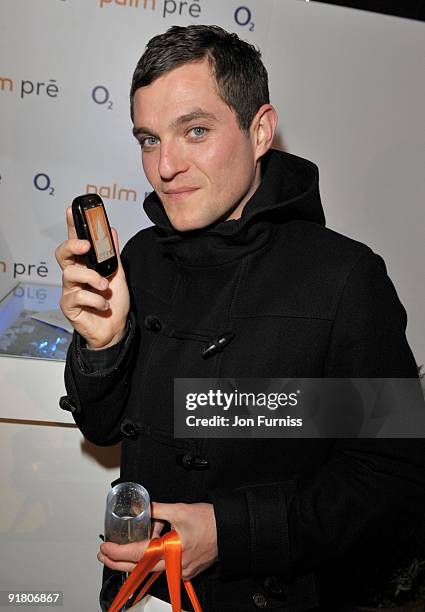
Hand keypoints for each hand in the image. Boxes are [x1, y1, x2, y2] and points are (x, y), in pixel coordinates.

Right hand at [55, 207, 129, 348]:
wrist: (116, 328)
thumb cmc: (114, 302)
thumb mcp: (118, 274)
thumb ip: (113, 253)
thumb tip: (111, 230)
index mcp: (85, 264)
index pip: (76, 240)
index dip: (72, 224)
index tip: (72, 210)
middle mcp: (74, 275)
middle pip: (62, 253)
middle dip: (72, 245)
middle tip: (86, 246)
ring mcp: (69, 290)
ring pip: (70, 274)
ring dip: (92, 278)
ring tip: (105, 287)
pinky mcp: (69, 306)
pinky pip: (78, 296)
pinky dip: (95, 299)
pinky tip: (103, 305)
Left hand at [98, 502, 217, 579]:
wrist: (230, 530)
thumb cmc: (211, 521)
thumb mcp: (180, 509)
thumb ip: (158, 508)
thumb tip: (143, 506)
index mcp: (171, 551)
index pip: (137, 555)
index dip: (118, 552)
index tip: (105, 548)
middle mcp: (175, 565)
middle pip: (140, 567)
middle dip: (118, 562)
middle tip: (104, 554)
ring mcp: (181, 570)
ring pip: (152, 566)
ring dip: (138, 556)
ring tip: (137, 538)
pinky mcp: (186, 568)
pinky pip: (165, 564)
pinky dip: (155, 555)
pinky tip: (155, 542)